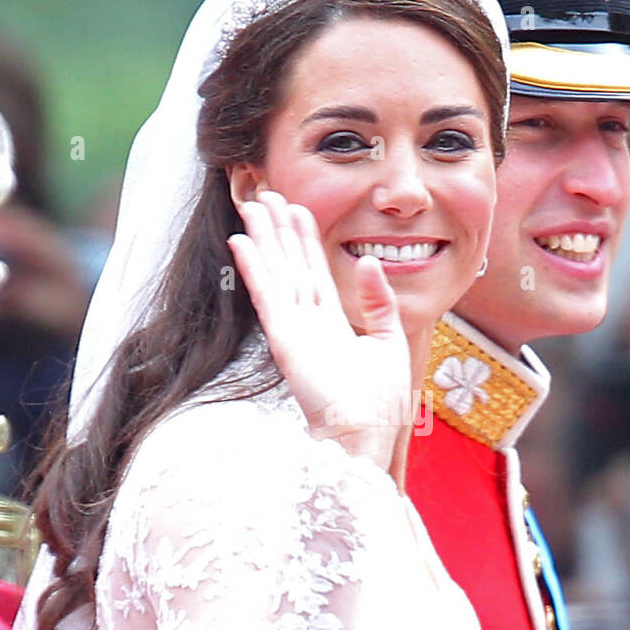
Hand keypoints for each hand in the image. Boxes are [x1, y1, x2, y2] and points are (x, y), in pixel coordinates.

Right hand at [228, 191, 411, 474]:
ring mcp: (294, 330)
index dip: (304, 240)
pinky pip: (267, 296)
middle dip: (278, 231)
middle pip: (289, 266)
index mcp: (332, 324)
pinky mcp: (285, 339)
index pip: (314, 272)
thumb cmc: (379, 403)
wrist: (365, 434)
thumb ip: (378, 302)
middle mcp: (308, 323)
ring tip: (252, 206)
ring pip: (276, 273)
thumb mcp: (389, 341)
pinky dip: (254, 268)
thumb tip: (369, 261)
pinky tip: (241, 243)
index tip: (296, 209)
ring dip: (262, 239)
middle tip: (266, 195)